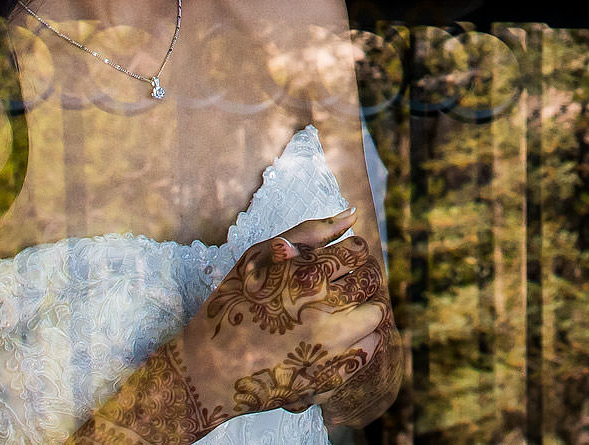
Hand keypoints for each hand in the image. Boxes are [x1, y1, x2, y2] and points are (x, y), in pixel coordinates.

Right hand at [187, 216, 390, 420]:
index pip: (358, 251)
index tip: (339, 262)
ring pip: (376, 314)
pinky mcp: (333, 374)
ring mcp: (332, 346)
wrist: (212, 369)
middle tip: (344, 284)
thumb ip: (309, 233)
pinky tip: (339, 337)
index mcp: (308, 275)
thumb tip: (352, 214)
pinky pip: (369, 347)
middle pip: (371, 280)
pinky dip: (361, 338)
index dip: (350, 253)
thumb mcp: (260, 258)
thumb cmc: (234, 305)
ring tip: (343, 311)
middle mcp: (325, 309)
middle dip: (362, 277)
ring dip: (364, 307)